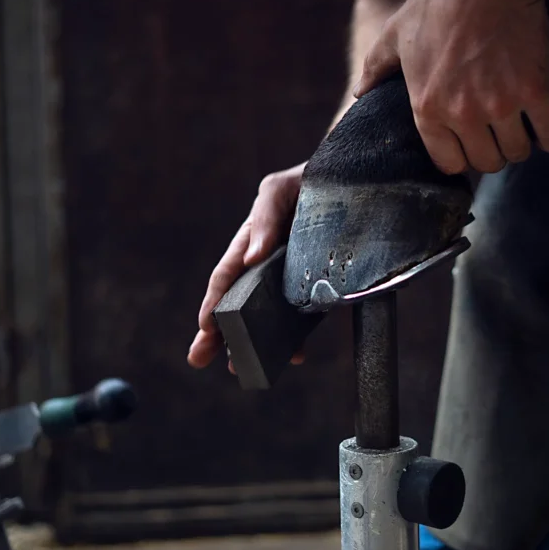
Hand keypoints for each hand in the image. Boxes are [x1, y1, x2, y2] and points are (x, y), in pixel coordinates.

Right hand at [188, 163, 305, 369]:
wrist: (350, 182)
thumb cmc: (305, 181)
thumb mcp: (279, 190)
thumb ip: (264, 218)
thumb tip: (252, 255)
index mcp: (250, 243)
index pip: (226, 275)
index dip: (213, 301)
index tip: (204, 325)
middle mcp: (264, 265)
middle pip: (236, 303)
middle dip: (216, 332)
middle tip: (198, 357)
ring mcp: (288, 280)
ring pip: (264, 317)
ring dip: (251, 343)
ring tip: (239, 368)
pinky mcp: (313, 288)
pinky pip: (300, 318)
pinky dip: (295, 339)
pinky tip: (294, 356)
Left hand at [354, 0, 548, 173]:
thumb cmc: (440, 1)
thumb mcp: (396, 32)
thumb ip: (376, 67)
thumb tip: (359, 92)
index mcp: (427, 108)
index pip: (449, 162)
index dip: (460, 157)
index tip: (468, 145)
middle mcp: (463, 114)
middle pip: (486, 162)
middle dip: (492, 153)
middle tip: (496, 135)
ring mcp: (501, 105)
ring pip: (517, 152)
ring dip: (521, 144)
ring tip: (520, 128)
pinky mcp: (535, 91)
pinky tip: (546, 126)